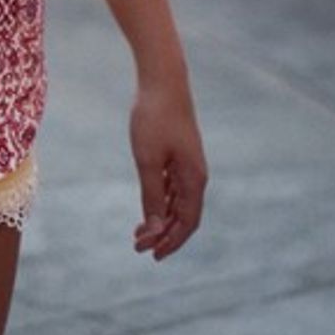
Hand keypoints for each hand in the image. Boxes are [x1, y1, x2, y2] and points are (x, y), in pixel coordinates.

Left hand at [130, 77, 206, 260]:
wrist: (162, 79)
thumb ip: (152, 196)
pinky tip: (149, 204)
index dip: (171, 242)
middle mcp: (196, 174)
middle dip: (164, 234)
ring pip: (179, 201)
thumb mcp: (148, 160)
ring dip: (161, 218)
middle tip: (139, 247)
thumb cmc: (154, 117)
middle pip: (184, 215)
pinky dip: (162, 200)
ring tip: (140, 231)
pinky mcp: (180, 152)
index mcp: (194, 179)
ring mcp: (189, 162)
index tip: (151, 255)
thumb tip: (155, 230)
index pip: (187, 223)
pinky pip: (174, 186)